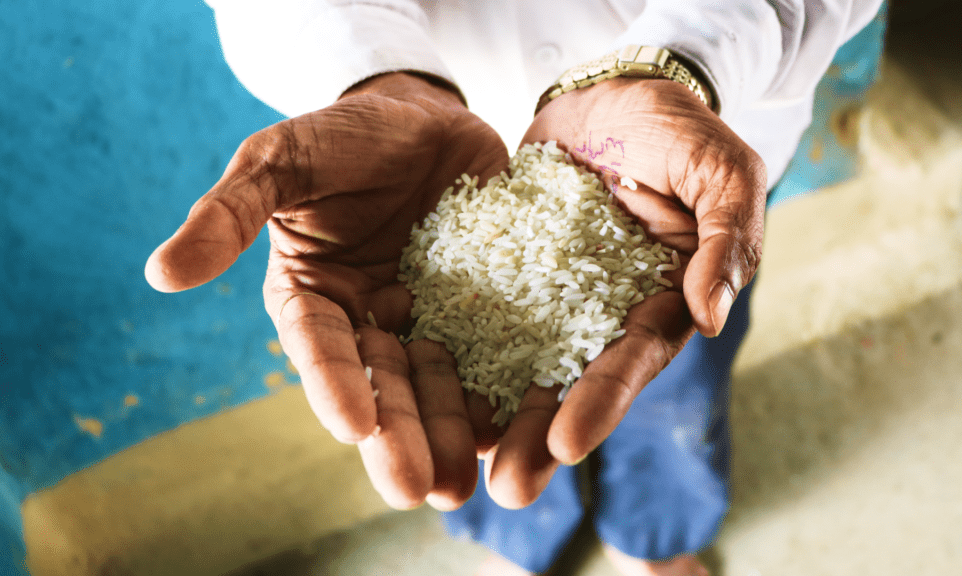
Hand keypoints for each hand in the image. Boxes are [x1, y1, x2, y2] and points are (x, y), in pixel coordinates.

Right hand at [145, 72, 508, 510]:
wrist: (422, 118)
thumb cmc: (341, 135)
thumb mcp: (281, 161)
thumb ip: (230, 213)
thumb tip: (160, 274)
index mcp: (313, 296)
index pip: (319, 346)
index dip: (334, 385)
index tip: (352, 427)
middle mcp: (369, 318)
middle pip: (382, 383)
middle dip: (395, 437)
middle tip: (413, 489)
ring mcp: (428, 316)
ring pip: (437, 382)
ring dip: (448, 434)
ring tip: (462, 482)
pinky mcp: (482, 305)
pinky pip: (494, 349)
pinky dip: (502, 389)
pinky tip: (518, 427)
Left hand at [482, 77, 766, 507]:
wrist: (614, 93)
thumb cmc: (680, 132)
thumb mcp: (722, 172)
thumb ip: (725, 238)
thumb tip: (709, 315)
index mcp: (660, 302)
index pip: (633, 359)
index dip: (603, 399)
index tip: (568, 442)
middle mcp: (602, 312)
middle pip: (570, 380)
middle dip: (539, 433)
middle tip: (507, 486)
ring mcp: (551, 294)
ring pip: (518, 358)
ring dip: (490, 410)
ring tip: (456, 459)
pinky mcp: (507, 267)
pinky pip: (477, 307)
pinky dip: (452, 344)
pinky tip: (419, 380)